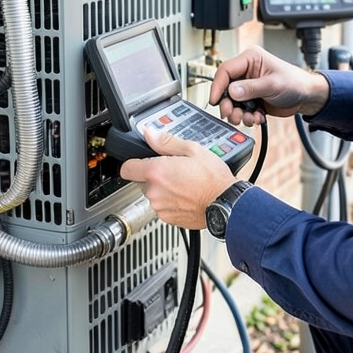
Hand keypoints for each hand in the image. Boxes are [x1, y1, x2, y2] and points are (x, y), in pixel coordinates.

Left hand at [120, 127, 236, 229]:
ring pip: (153, 194)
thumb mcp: (192, 150)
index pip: (126, 168)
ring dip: (163, 189)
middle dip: (154, 175)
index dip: (133, 163)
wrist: (226, 204)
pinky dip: (170, 201)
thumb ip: (165, 142)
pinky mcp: (168, 218)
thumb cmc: (213, 178)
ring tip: (183, 183)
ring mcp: (160, 207)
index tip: (141, 161)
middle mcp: (154, 192)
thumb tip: (149, 134)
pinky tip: (185, 195)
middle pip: (141, 181)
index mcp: (156, 172)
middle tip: (174, 170)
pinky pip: (162, 207)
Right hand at [209, 46, 329, 125]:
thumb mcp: (272, 84)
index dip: (218, 86)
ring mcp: (248, 86)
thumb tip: (231, 92)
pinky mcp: (251, 98)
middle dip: (229, 105)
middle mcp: (246, 71)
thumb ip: (250, 88)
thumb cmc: (295, 82)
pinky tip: (257, 117)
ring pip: (232, 102)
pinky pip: (241, 109)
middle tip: (232, 115)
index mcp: (250, 59)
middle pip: (225, 88)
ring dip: (238, 113)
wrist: (306, 97)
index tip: (215, 101)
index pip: (225, 70)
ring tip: (248, 118)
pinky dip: (246, 116)